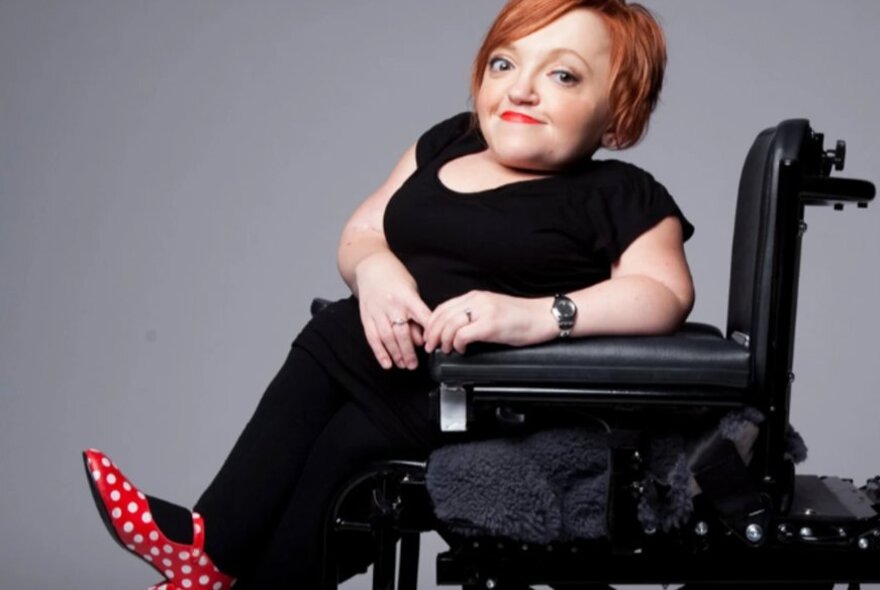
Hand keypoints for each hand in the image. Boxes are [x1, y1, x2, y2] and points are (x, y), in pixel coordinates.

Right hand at [354, 252, 431, 369]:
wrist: (371, 267)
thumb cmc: (395, 278)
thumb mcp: (412, 291)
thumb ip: (417, 313)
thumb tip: (422, 338)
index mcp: (407, 297)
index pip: (422, 317)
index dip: (429, 333)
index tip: (434, 346)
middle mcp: (392, 305)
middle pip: (402, 332)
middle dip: (409, 352)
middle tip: (415, 365)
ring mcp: (377, 311)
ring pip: (387, 337)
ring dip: (396, 354)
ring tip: (403, 365)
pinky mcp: (366, 316)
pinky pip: (372, 338)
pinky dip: (379, 352)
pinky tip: (386, 363)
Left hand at [423, 291, 554, 354]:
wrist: (544, 317)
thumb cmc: (522, 317)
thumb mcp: (492, 310)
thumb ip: (474, 315)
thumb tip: (455, 329)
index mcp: (476, 297)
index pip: (443, 307)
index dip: (432, 323)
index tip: (429, 336)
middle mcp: (477, 300)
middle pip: (443, 316)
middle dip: (432, 334)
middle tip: (431, 346)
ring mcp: (484, 311)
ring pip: (450, 325)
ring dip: (443, 340)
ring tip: (445, 350)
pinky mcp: (491, 325)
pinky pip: (463, 334)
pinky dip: (457, 344)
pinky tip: (461, 349)